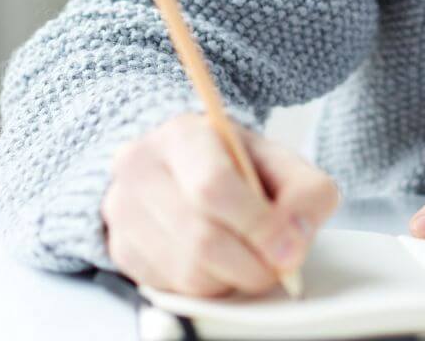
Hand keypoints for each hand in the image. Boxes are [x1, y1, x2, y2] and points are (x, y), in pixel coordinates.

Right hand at [102, 112, 340, 296]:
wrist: (186, 167)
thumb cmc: (237, 165)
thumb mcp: (280, 162)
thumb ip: (304, 193)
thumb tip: (294, 242)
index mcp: (182, 135)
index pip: (213, 187)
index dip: (257, 226)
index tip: (288, 249)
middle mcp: (140, 167)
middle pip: (201, 239)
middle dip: (251, 263)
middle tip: (277, 266)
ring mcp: (122, 210)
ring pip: (188, 272)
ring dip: (231, 278)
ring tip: (246, 257)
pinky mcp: (120, 249)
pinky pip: (173, 288)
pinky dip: (207, 286)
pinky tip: (218, 262)